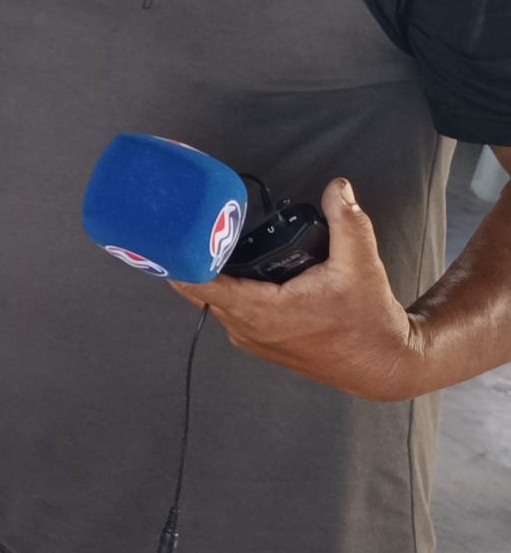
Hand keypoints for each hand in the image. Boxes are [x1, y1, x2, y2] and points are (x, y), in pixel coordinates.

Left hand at [171, 180, 428, 400]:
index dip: (179, 258)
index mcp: (261, 310)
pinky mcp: (259, 342)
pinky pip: (229, 311)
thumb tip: (337, 187)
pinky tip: (237, 268)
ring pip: (214, 300)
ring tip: (209, 240)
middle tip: (189, 223)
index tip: (168, 232)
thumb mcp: (362, 266)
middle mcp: (247, 328)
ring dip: (211, 274)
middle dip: (194, 257)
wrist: (384, 366)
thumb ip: (347, 222)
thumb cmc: (370, 321)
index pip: (198, 284)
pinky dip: (228, 289)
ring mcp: (250, 338)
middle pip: (200, 288)